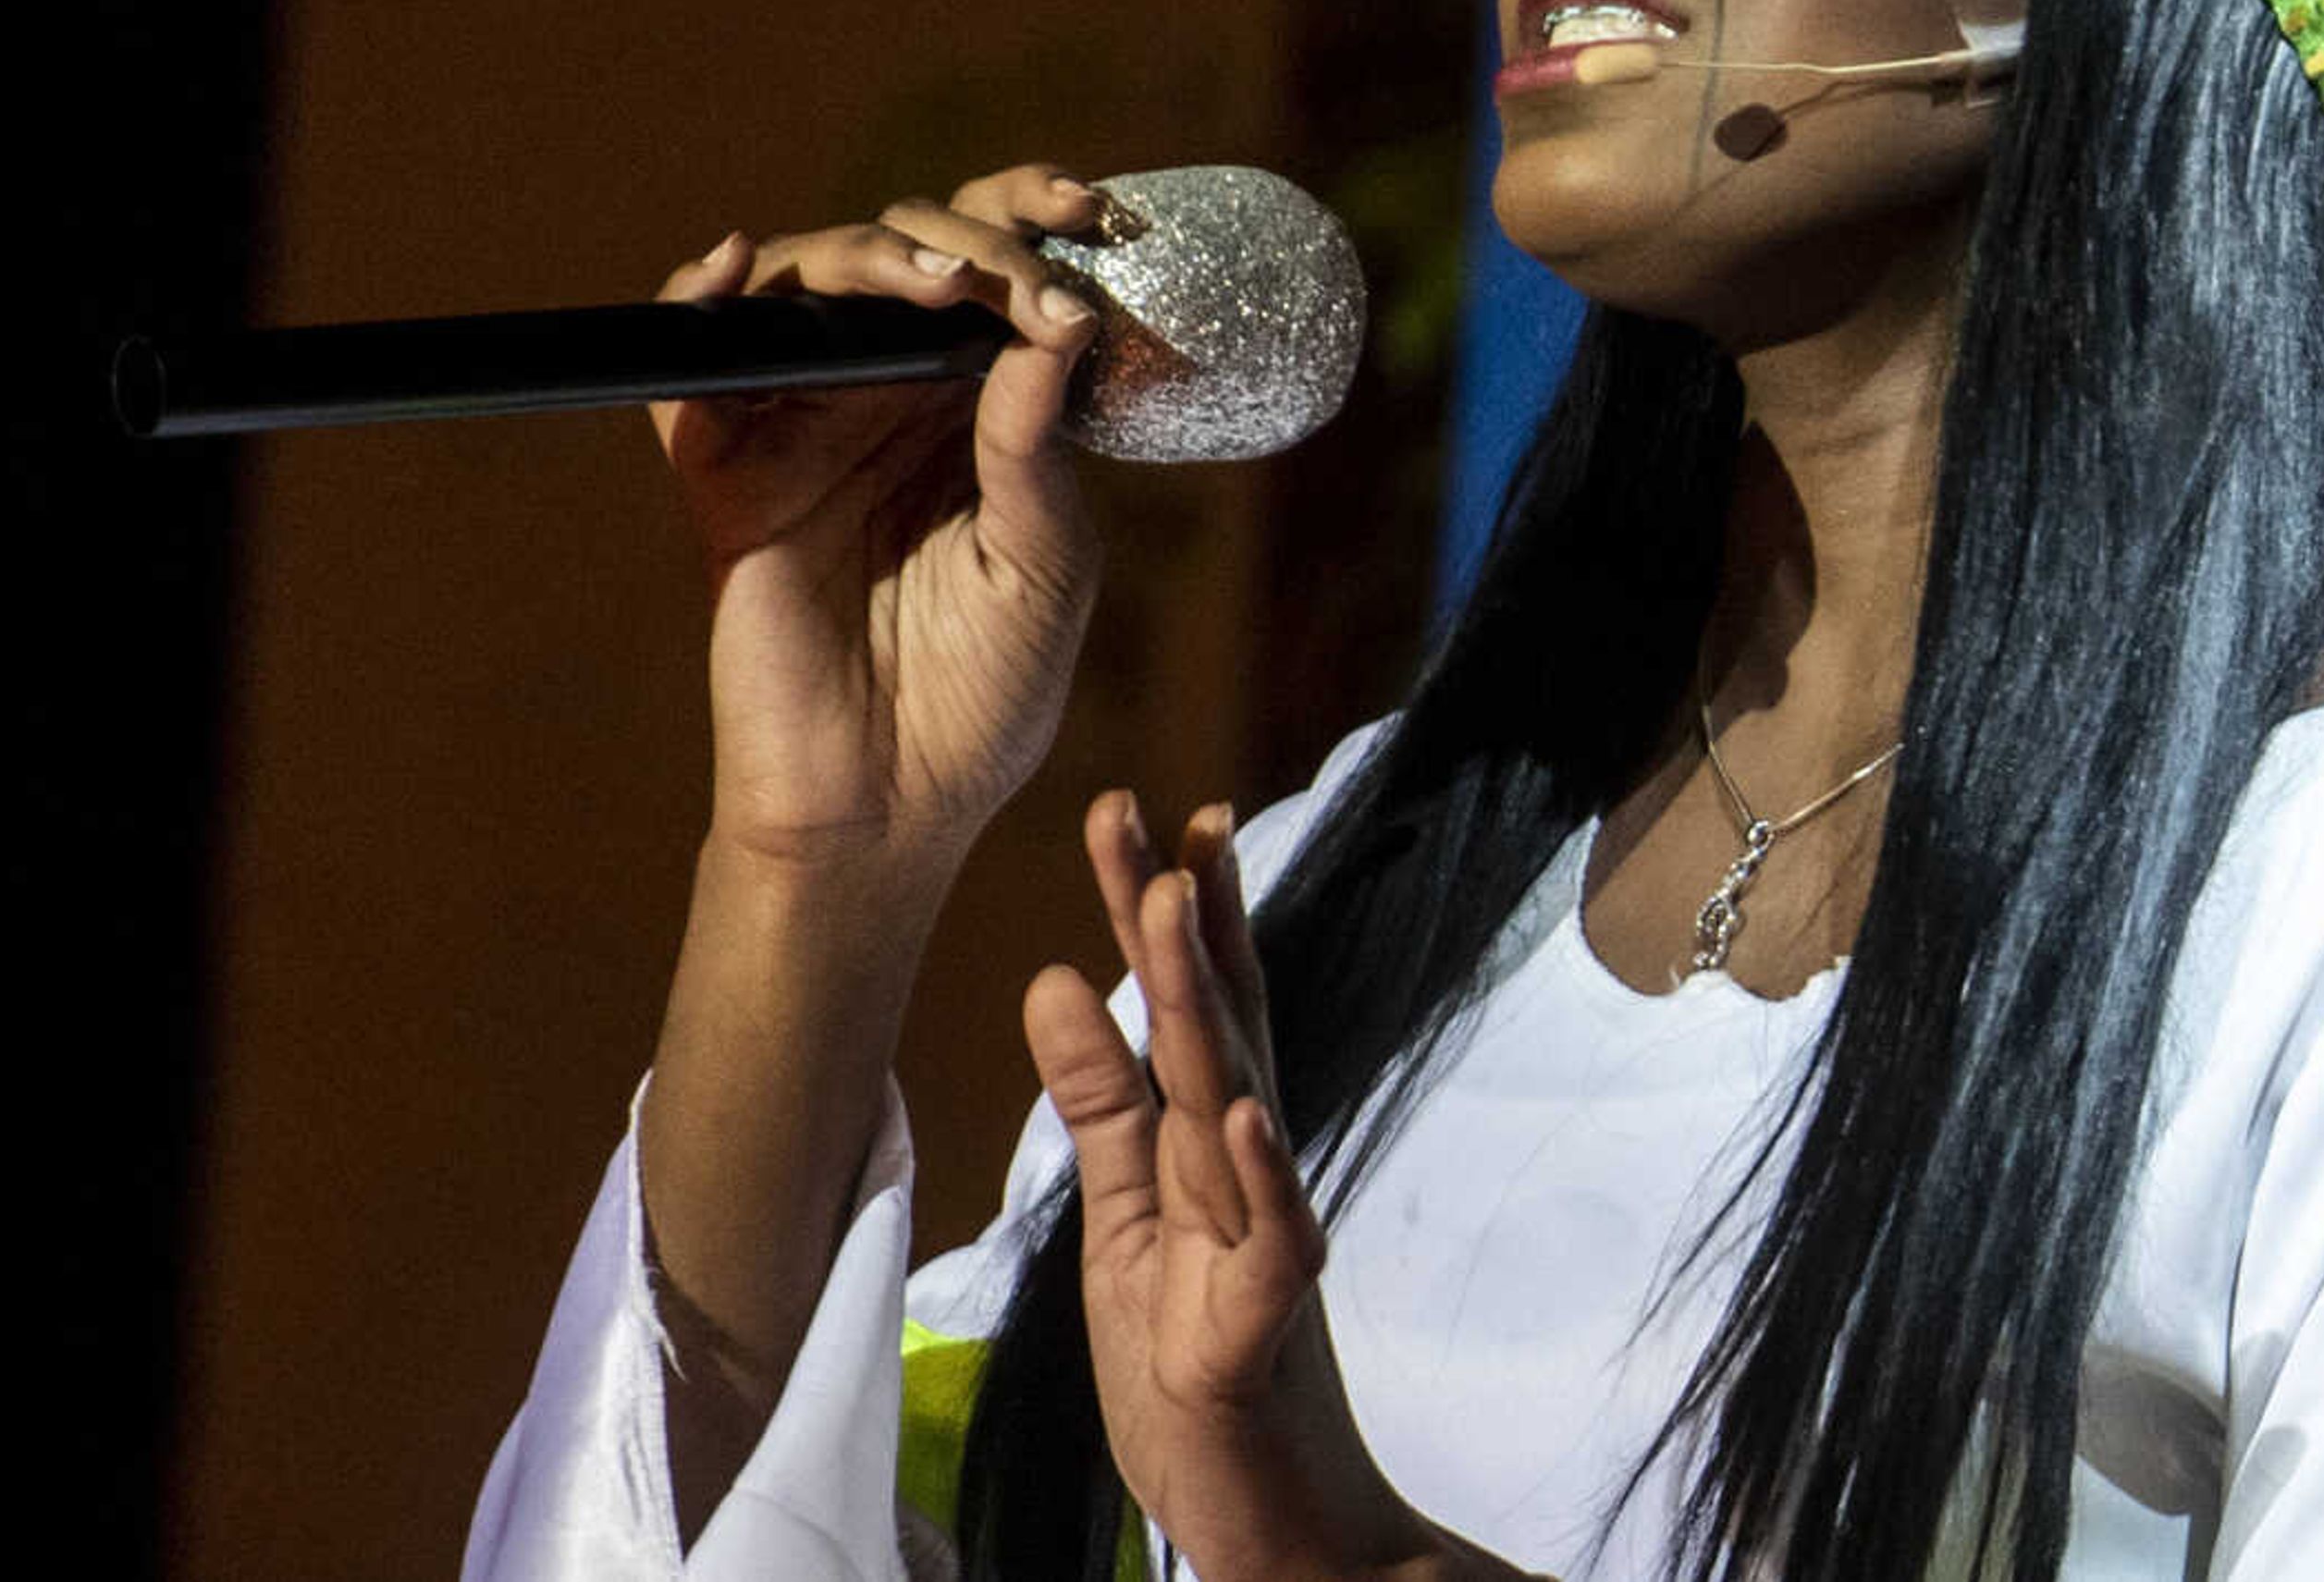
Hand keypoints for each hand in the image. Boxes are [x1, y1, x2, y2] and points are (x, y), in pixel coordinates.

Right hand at [655, 166, 1110, 870]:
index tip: (1091, 211)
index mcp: (978, 407)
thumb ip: (1037, 449)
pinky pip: (692, 371)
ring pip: (807, 283)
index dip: (1034, 219)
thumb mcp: (1043, 567)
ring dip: (863, 255)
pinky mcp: (724, 473)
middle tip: (999, 272)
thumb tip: (1050, 327)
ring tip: (925, 279)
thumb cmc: (983, 698)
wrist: (887, 808)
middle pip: (905, 254)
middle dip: (962, 234)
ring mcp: (802, 427)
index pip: (1000, 277)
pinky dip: (698, 301)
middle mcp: (888, 397)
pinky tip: (735, 264)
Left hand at [1026, 798, 1498, 1581]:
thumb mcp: (1122, 1214)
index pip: (1193, 1005)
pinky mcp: (1255, 1329)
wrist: (1271, 1516)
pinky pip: (1271, 1247)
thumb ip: (1098, 1102)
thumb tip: (1051, 976)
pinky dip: (1263, 1180)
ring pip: (1233, 1107)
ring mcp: (1258, 1245)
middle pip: (1214, 1027)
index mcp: (1208, 1145)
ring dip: (1209, 1006)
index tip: (1140, 810)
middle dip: (1181, 922)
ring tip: (1176, 909)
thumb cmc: (1195, 1354)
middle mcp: (1246, 1174)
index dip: (1170, 909)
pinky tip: (1245, 1116)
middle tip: (1155, 816)